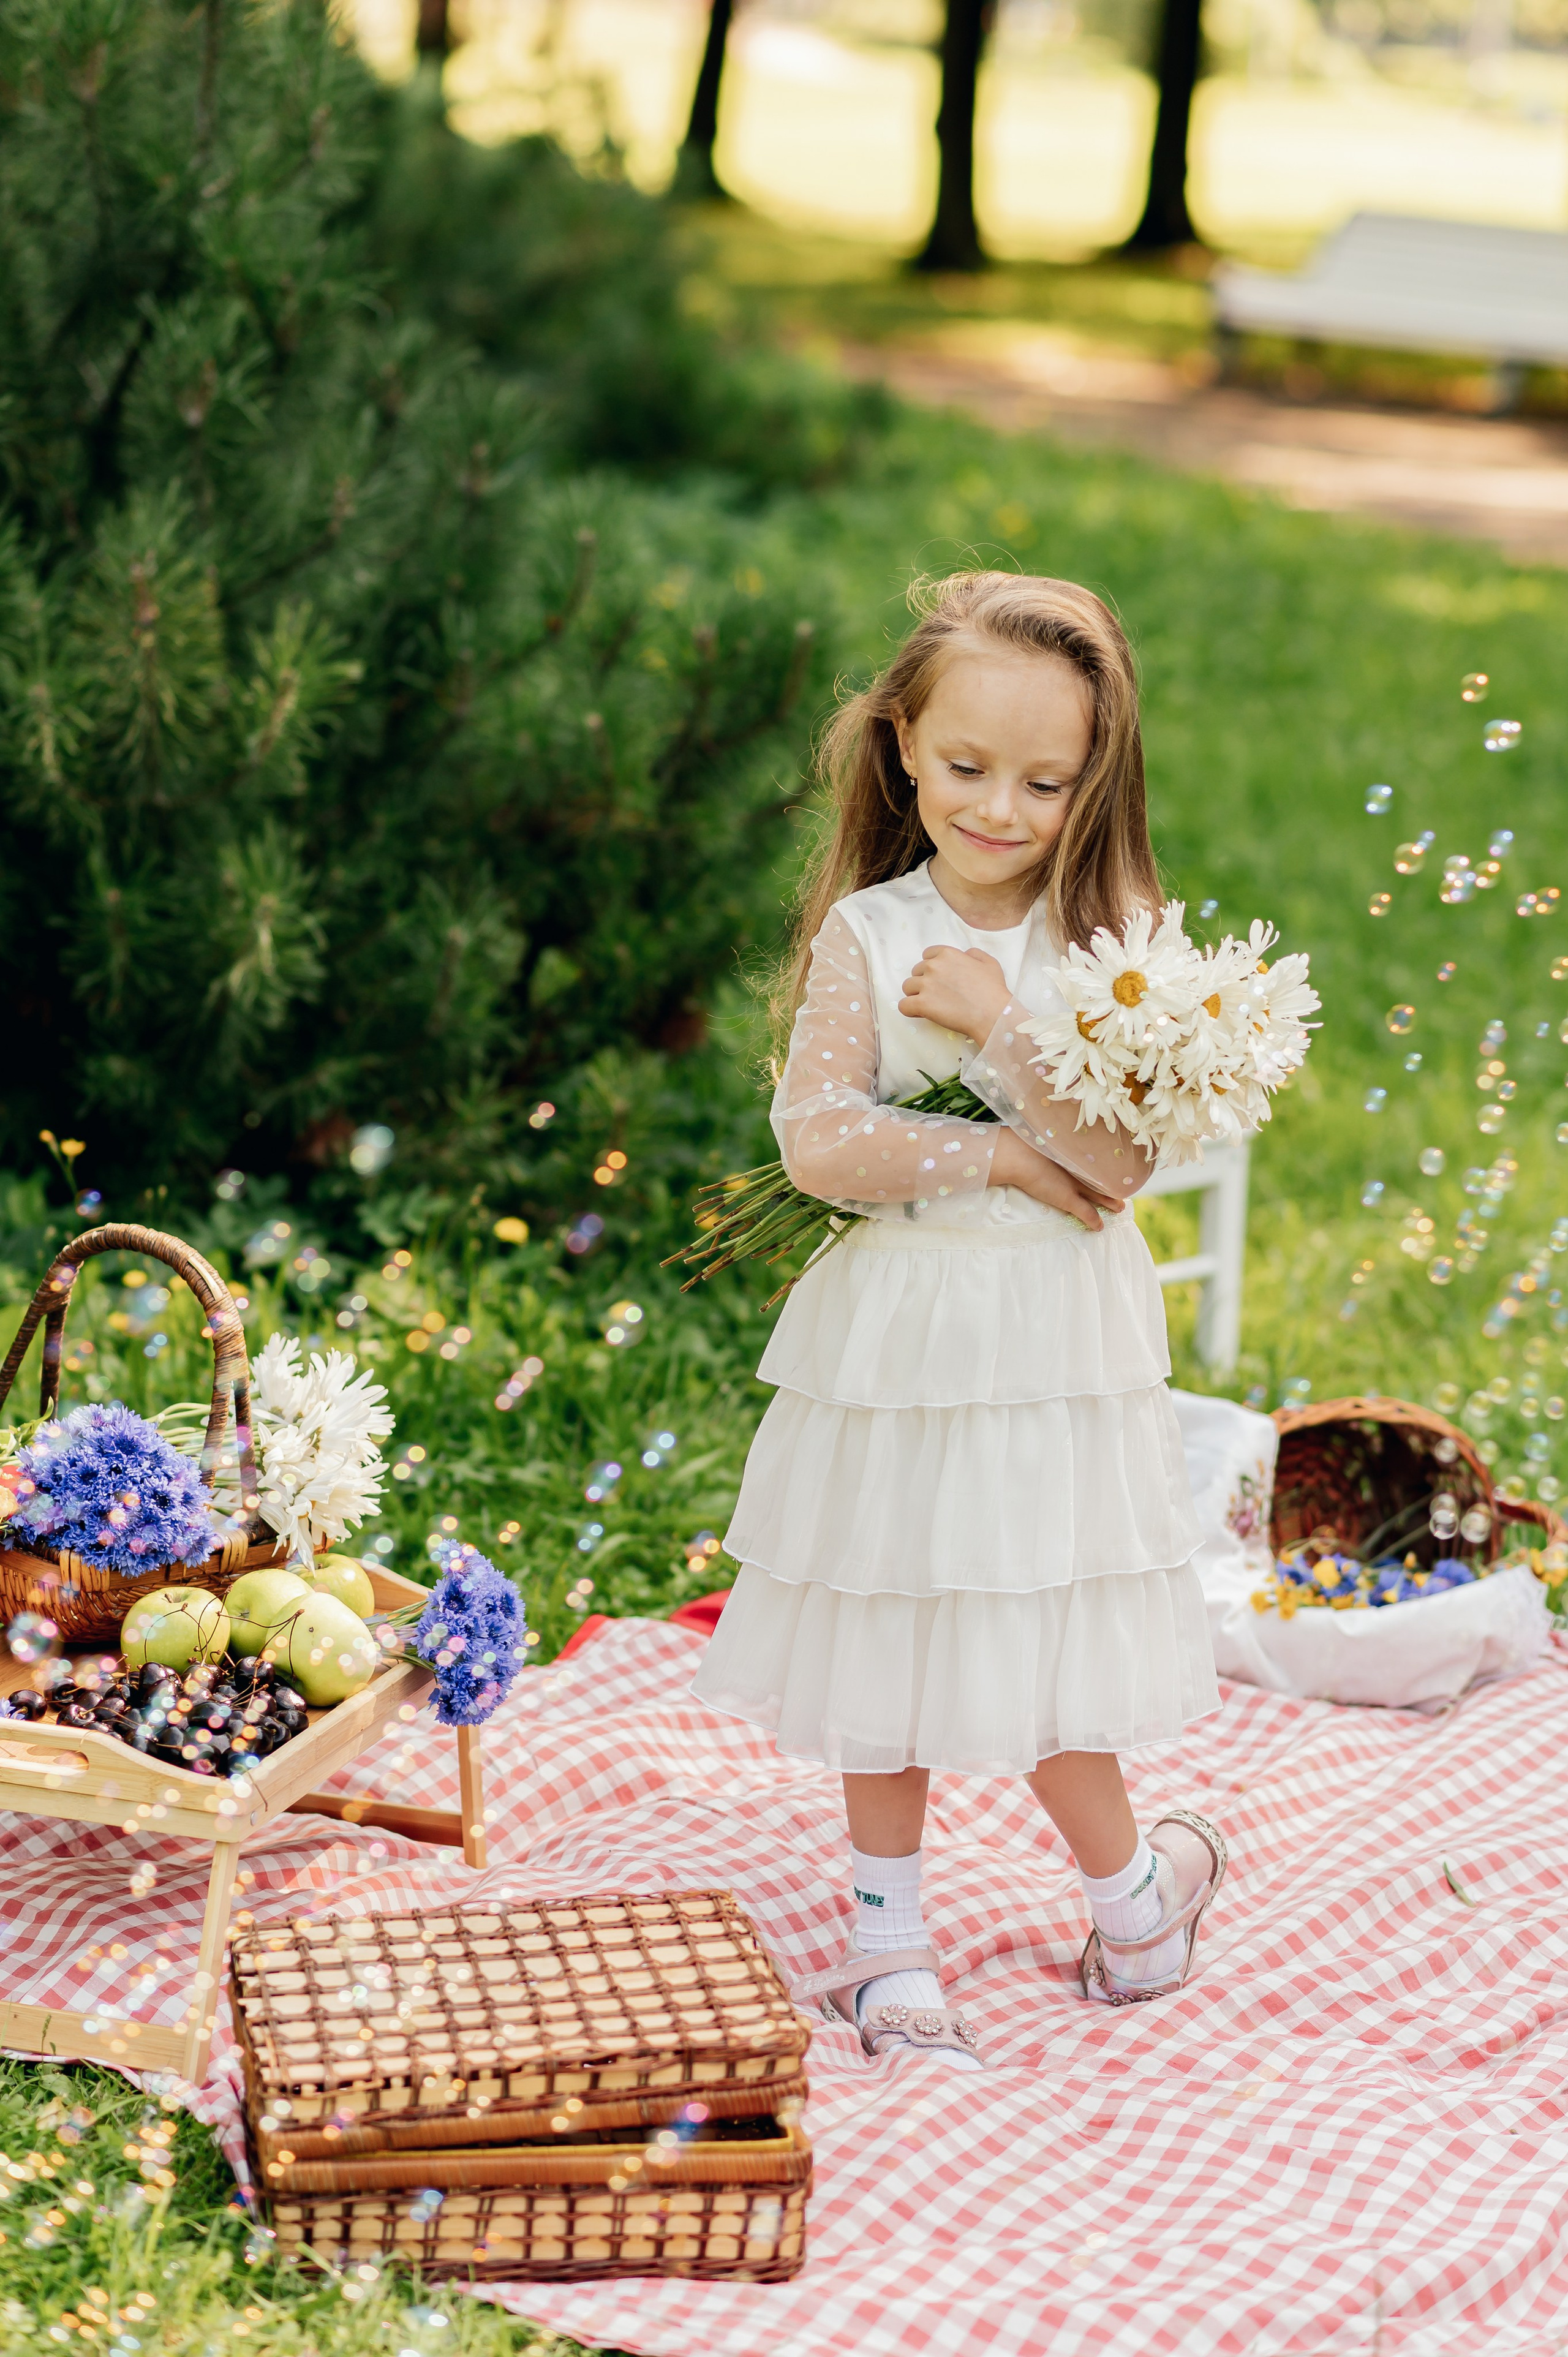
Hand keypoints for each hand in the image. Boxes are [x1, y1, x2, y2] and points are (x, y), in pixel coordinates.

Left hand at [897, 945, 1011, 1044]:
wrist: (992, 1014)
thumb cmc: (993, 990)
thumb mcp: (989, 963)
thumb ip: (974, 954)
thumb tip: (965, 954)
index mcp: (948, 954)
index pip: (927, 955)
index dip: (932, 967)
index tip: (938, 978)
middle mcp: (934, 966)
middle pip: (916, 971)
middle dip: (924, 981)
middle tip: (937, 994)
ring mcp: (926, 985)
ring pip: (907, 987)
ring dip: (916, 995)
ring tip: (929, 1004)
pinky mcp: (922, 1004)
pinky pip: (903, 1006)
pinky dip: (909, 1010)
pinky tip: (920, 1013)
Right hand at [989, 1128, 1124, 1231]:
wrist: (1019, 1155)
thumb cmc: (1024, 1141)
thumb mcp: (1042, 1133)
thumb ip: (1050, 1136)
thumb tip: (1048, 1129)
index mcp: (1073, 1151)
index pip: (1093, 1161)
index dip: (1103, 1166)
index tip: (1112, 1167)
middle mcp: (1079, 1167)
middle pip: (1101, 1178)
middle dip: (1112, 1184)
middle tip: (1123, 1187)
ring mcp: (1075, 1184)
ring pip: (1100, 1195)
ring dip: (1111, 1203)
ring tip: (1120, 1208)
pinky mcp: (1068, 1198)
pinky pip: (1086, 1212)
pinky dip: (1094, 1220)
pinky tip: (1100, 1227)